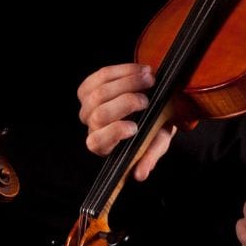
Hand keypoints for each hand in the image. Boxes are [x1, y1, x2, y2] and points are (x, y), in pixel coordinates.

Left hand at [77, 62, 175, 179]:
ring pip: (98, 94)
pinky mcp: (89, 87)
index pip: (97, 142)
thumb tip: (140, 175)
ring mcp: (87, 106)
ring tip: (150, 79)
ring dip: (127, 83)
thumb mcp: (158, 141)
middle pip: (99, 115)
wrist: (156, 101)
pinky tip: (141, 71)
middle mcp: (92, 127)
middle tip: (148, 99)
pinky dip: (123, 70)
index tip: (135, 127)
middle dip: (125, 103)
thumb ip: (150, 156)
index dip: (114, 133)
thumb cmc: (156, 125)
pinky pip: (101, 76)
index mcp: (104, 146)